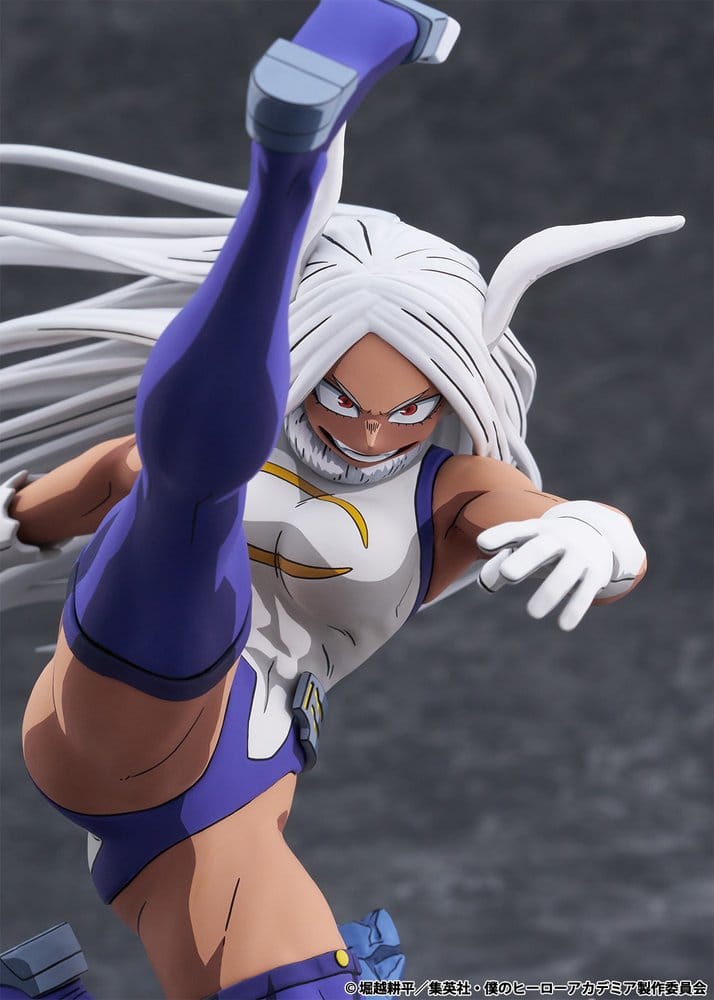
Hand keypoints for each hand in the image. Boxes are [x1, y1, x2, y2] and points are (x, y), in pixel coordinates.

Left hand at [476, 513, 613, 630]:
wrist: (596, 535)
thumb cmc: (547, 546)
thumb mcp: (526, 547)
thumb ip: (501, 563)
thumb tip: (487, 583)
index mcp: (537, 530)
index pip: (516, 531)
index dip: (499, 536)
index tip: (482, 544)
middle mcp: (559, 539)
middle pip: (541, 548)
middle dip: (525, 560)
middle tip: (507, 574)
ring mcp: (579, 555)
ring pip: (565, 574)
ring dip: (549, 592)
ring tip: (532, 613)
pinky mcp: (595, 574)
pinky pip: (586, 591)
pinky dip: (575, 608)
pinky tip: (564, 625)